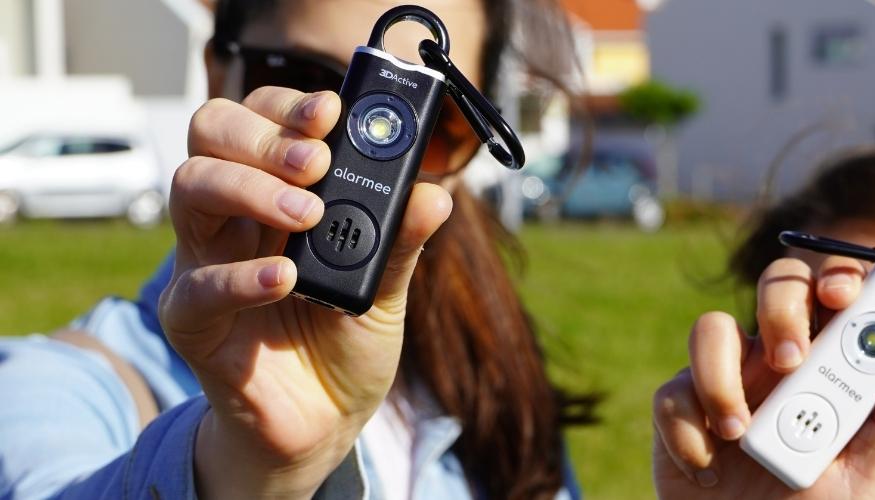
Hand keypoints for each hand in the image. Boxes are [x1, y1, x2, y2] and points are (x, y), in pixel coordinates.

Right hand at [159, 87, 452, 498]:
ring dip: (251, 188)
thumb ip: (403, 242)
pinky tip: (284, 279)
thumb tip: (435, 195)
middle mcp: (236, 218)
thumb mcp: (389, 290)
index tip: (331, 111)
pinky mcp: (193, 320)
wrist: (325, 423)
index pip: (263, 120)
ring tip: (305, 212)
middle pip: (212, 135)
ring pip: (193, 188)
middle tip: (317, 162)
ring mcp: (206, 263)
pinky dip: (240, 277)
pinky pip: (198, 286)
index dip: (290, 106)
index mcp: (279, 194)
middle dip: (265, 136)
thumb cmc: (347, 343)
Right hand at [652, 256, 874, 498]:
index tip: (843, 297)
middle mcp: (774, 358)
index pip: (836, 292)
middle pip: (776, 286)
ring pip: (710, 328)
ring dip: (721, 377)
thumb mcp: (862, 476)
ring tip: (739, 434)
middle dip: (781, 306)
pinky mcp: (679, 407)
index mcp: (826, 363)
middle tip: (789, 359)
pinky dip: (688, 432)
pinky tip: (707, 468)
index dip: (839, 275)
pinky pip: (673, 392)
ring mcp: (724, 378)